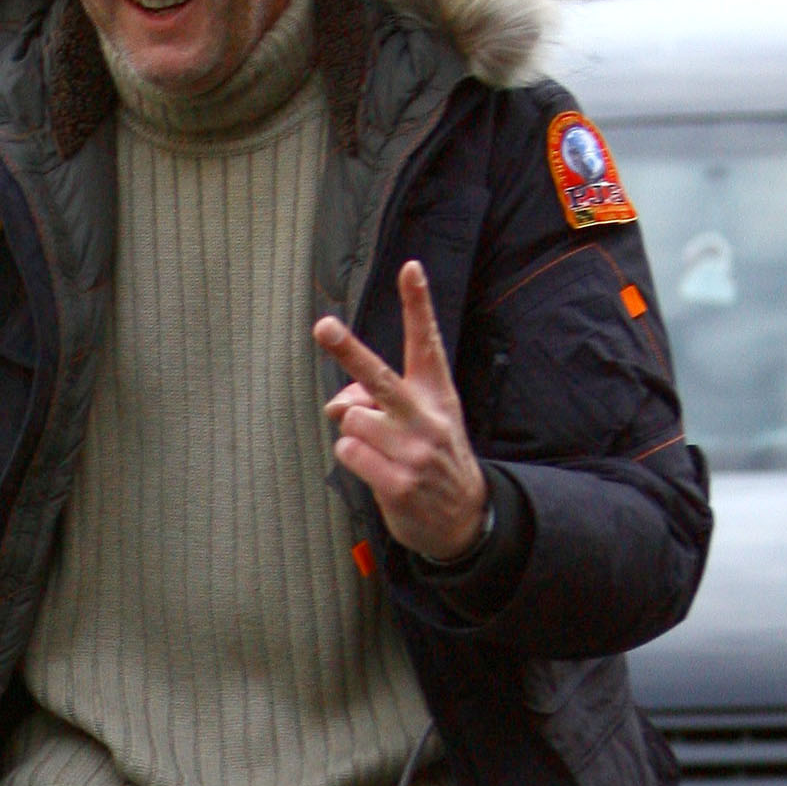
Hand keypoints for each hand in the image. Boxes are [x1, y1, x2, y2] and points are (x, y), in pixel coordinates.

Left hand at [314, 262, 489, 564]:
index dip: (418, 304)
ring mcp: (413, 452)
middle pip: (378, 377)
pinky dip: (353, 458)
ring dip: (355, 433)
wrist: (463, 517)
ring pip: (351, 420)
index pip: (426, 341)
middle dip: (348, 350)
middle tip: (323, 325)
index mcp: (436, 393)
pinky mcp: (397, 483)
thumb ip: (376, 402)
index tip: (410, 268)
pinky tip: (378, 470)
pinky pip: (348, 452)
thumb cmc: (431, 457)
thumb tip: (337, 405)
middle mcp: (426, 417)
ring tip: (381, 450)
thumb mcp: (416, 423)